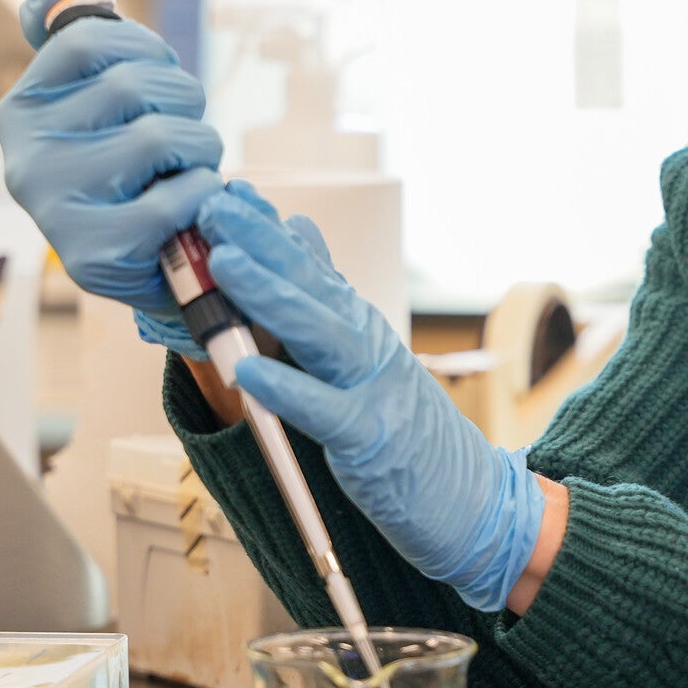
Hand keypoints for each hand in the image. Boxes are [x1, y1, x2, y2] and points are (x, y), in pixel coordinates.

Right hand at [0, 0, 222, 348]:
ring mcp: (54, 206)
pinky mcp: (94, 253)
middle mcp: (25, 154)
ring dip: (200, 147)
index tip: (158, 74)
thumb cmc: (131, 175)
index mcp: (22, 108)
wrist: (151, 268)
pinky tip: (190, 205)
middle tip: (182, 134)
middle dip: (183, 100)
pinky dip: (204, 192)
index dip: (145, 47)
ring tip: (187, 169)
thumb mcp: (96, 108)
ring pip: (161, 134)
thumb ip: (75, 47)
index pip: (88, 39)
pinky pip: (181, 194)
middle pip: (133, 83)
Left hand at [198, 184, 547, 613]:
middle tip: (216, 206)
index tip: (228, 192)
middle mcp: (366, 345)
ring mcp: (372, 388)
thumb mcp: (365, 352)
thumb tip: (296, 229)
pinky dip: (286, 388)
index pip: (310, 266)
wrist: (471, 496)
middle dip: (260, 243)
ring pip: (318, 333)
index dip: (267, 229)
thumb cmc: (404, 428)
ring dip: (271, 295)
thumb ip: (326, 295)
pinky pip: (322, 410)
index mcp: (357, 325)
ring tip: (226, 263)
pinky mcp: (371, 438)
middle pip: (312, 286)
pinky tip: (246, 371)